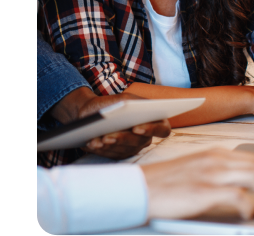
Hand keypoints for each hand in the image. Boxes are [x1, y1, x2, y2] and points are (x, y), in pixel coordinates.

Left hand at [51, 87, 170, 158]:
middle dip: (122, 138)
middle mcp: (146, 136)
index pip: (162, 129)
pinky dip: (101, 149)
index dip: (152, 129)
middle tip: (108, 136)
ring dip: (109, 145)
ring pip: (125, 150)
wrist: (93, 112)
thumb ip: (130, 102)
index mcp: (154, 120)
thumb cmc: (111, 103)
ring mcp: (134, 147)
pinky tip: (91, 144)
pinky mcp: (121, 154)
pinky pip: (113, 155)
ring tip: (96, 140)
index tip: (136, 127)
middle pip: (139, 141)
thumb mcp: (122, 98)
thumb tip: (129, 109)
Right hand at [141, 148, 253, 219]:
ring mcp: (211, 173)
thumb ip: (220, 173)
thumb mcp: (198, 170)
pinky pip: (239, 196)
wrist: (141, 187)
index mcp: (217, 154)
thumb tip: (245, 187)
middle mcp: (217, 159)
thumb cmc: (167, 183)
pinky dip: (250, 207)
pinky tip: (249, 215)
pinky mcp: (204, 191)